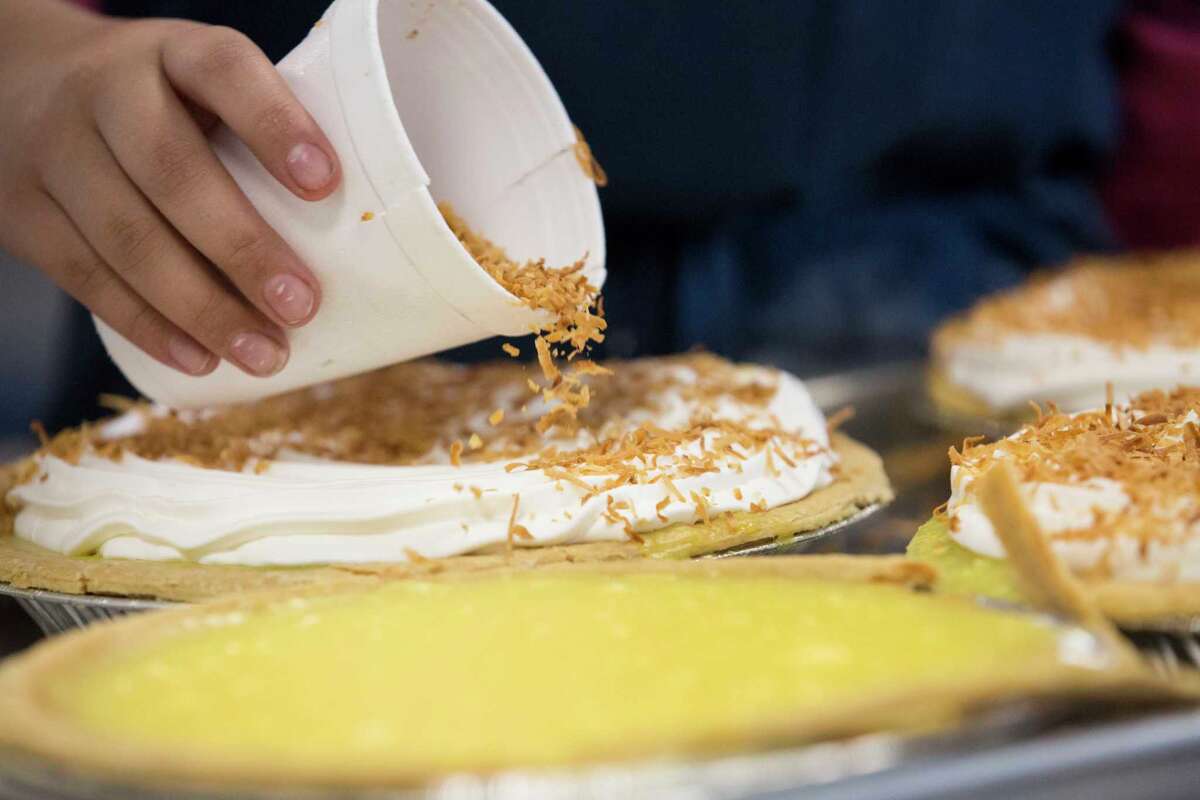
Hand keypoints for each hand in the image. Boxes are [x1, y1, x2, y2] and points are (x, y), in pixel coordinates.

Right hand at [0, 4, 339, 376]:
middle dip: (243, 248)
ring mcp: (52, 153)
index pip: (223, 71)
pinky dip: (150, 326)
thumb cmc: (152, 100)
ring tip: (266, 354)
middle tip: (302, 306)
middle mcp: (103, 92)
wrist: (13, 82)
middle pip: (171, 170)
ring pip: (126, 238)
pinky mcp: (21, 214)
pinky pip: (86, 279)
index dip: (274, 125)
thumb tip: (356, 231)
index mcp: (169, 52)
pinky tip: (201, 359)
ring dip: (203, 308)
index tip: (325, 184)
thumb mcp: (196, 83)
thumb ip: (256, 130)